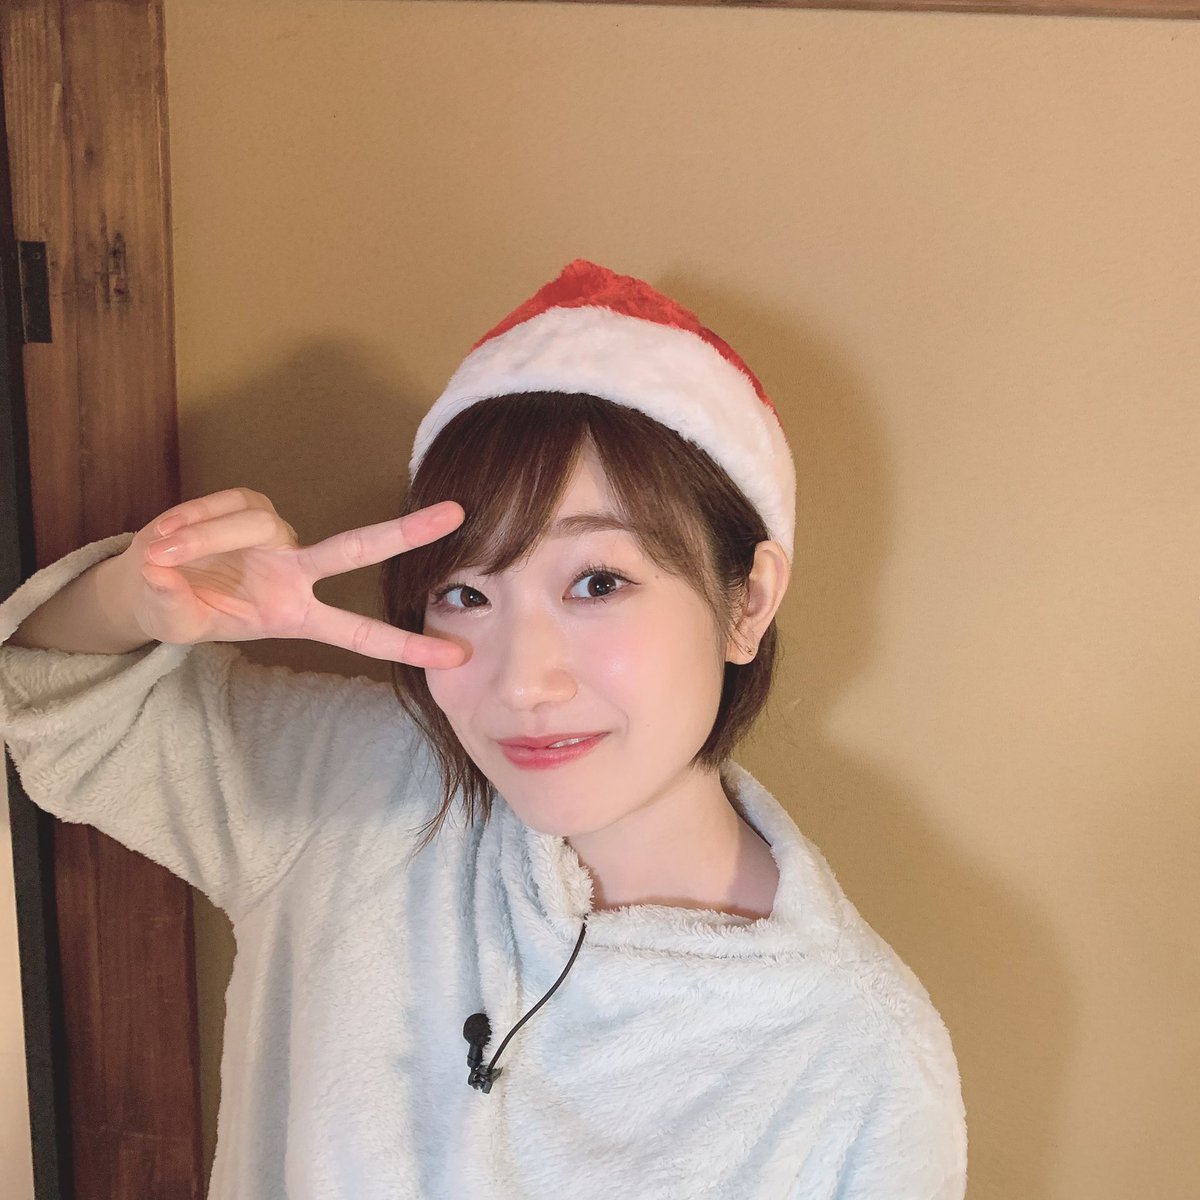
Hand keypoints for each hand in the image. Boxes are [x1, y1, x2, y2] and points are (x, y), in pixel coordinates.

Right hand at [122, 487, 466, 666]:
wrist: (146, 580)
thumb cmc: (176, 607)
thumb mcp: (178, 620)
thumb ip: (174, 602)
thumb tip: (161, 570)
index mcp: (295, 614)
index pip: (359, 633)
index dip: (407, 646)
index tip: (458, 656)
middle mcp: (297, 569)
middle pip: (356, 548)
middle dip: (406, 532)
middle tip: (455, 514)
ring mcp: (277, 534)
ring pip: (251, 525)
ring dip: (201, 539)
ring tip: (165, 556)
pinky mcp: (252, 503)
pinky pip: (226, 508)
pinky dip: (191, 523)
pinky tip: (169, 538)